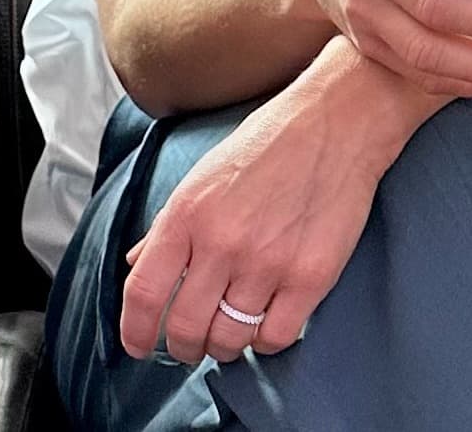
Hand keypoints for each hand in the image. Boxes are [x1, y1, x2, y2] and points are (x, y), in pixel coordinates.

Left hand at [120, 44, 414, 364]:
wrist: (336, 123)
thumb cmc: (270, 142)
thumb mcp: (205, 173)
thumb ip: (169, 223)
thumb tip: (137, 263)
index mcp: (188, 212)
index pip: (144, 292)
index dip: (135, 331)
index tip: (138, 346)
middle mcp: (222, 241)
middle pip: (185, 328)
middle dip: (183, 346)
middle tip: (191, 343)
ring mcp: (267, 262)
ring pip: (229, 340)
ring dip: (223, 345)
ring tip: (230, 330)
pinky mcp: (310, 277)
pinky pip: (274, 338)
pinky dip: (264, 340)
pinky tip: (266, 319)